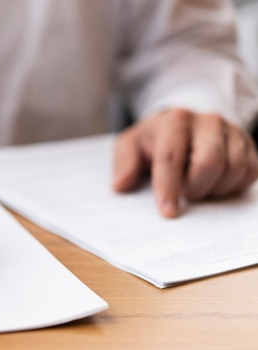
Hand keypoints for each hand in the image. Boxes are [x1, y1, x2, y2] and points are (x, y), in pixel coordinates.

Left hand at [113, 109, 257, 216]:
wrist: (180, 125)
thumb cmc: (153, 141)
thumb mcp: (130, 146)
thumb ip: (124, 163)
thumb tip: (121, 185)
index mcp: (174, 121)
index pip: (171, 157)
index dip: (169, 187)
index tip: (168, 212)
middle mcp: (207, 121)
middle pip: (210, 163)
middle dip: (196, 188)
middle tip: (185, 194)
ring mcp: (231, 131)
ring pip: (234, 169)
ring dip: (214, 189)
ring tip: (197, 187)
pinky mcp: (248, 143)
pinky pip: (250, 173)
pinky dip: (232, 186)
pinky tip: (214, 184)